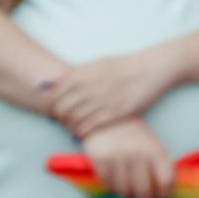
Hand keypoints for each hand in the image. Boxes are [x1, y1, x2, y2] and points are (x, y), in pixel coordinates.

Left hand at [43, 50, 176, 138]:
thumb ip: (72, 74)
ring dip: (69, 126)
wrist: (152, 68)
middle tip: (61, 120)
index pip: (55, 93)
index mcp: (83, 73)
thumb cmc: (124, 66)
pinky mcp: (116, 111)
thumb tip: (46, 84)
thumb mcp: (96, 63)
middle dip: (58, 117)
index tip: (54, 108)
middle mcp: (89, 86)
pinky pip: (90, 125)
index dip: (51, 104)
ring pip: (74, 118)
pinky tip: (81, 133)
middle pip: (62, 107)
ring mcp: (102, 100)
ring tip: (71, 127)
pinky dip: (82, 131)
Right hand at [81, 118, 173, 197]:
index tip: (160, 196)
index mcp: (155, 151)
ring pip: (124, 191)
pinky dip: (110, 187)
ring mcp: (118, 158)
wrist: (108, 119)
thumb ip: (157, 166)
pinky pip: (106, 185)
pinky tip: (113, 180)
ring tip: (127, 190)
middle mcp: (138, 155)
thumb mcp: (152, 146)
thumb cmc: (134, 136)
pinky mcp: (100, 160)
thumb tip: (159, 192)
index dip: (164, 193)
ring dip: (126, 194)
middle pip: (144, 191)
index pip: (165, 181)